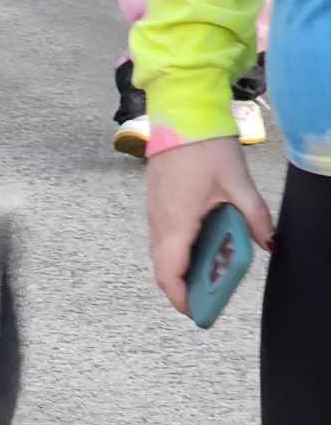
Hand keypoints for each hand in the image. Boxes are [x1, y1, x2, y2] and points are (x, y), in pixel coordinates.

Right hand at [146, 137, 274, 313]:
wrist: (182, 114)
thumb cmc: (205, 147)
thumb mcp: (238, 183)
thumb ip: (255, 215)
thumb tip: (269, 243)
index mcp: (177, 223)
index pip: (170, 275)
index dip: (181, 298)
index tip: (197, 310)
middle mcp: (160, 224)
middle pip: (163, 270)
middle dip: (182, 288)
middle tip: (206, 296)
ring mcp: (154, 214)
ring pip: (161, 255)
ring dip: (179, 269)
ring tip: (206, 273)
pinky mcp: (156, 204)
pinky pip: (162, 239)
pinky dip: (177, 251)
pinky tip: (200, 244)